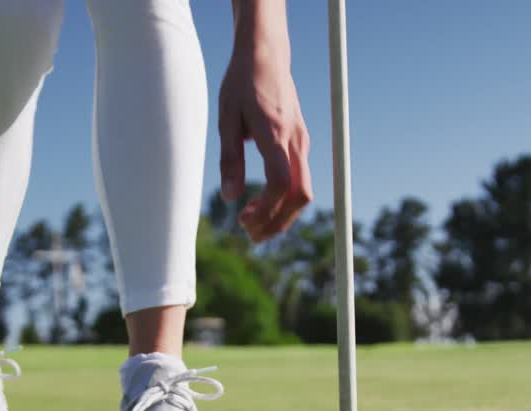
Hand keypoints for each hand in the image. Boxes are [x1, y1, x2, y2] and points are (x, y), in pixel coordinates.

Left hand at [218, 6, 311, 243]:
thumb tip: (230, 198)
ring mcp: (301, 141)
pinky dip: (284, 200)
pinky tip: (263, 205)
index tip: (243, 219)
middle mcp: (294, 141)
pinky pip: (299, 179)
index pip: (281, 184)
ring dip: (283, 215)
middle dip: (278, 222)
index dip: (266, 209)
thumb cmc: (241, 83)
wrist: (266, 55)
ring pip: (303, 191)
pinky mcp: (300, 141)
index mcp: (274, 134)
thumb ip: (229, 160)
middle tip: (250, 236)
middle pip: (300, 196)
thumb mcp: (226, 119)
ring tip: (255, 227)